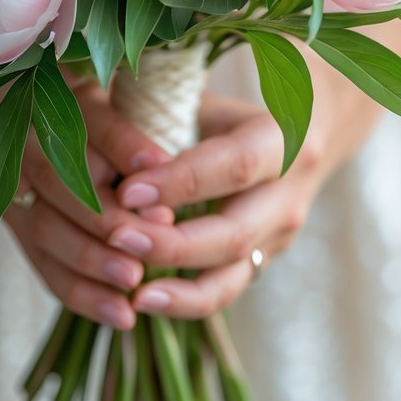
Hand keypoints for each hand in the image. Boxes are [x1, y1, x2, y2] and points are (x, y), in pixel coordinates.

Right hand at [0, 79, 176, 330]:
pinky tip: (119, 314)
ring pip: (42, 224)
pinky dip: (79, 291)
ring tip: (135, 280)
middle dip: (105, 213)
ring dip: (90, 258)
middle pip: (58, 176)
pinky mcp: (10, 218)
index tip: (163, 170)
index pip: (90, 119)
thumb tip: (164, 164)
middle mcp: (19, 131)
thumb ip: (128, 119)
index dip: (125, 147)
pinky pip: (40, 261)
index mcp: (49, 90)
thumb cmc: (76, 90)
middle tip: (153, 237)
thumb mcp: (103, 90)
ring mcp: (6, 178)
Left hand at [107, 56, 382, 319]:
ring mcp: (280, 233)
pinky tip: (141, 302)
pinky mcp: (265, 259)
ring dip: (179, 288)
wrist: (303, 126)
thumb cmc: (228, 106)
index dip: (182, 182)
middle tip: (118, 239)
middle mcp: (287, 191)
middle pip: (235, 232)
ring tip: (130, 292)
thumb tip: (97, 135)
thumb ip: (163, 117)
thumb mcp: (204, 98)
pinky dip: (183, 302)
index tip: (129, 191)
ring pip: (233, 273)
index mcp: (279, 137)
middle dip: (174, 244)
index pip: (235, 165)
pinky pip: (225, 290)